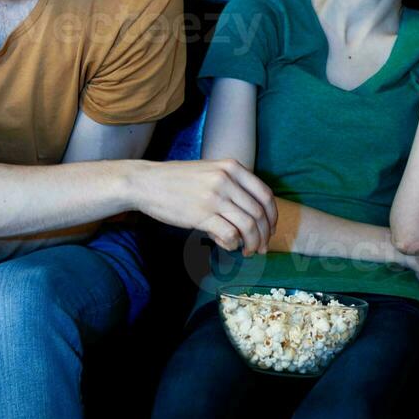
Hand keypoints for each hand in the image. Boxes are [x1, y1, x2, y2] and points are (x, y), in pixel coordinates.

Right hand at [132, 158, 277, 255]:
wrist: (146, 182)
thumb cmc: (177, 180)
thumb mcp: (209, 171)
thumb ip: (232, 186)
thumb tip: (250, 215)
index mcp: (232, 167)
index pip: (265, 194)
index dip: (272, 216)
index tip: (270, 229)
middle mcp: (226, 180)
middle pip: (259, 213)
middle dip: (264, 235)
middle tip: (261, 248)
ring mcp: (214, 197)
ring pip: (248, 226)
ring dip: (252, 243)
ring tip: (248, 251)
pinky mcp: (201, 214)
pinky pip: (229, 234)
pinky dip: (234, 244)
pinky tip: (229, 246)